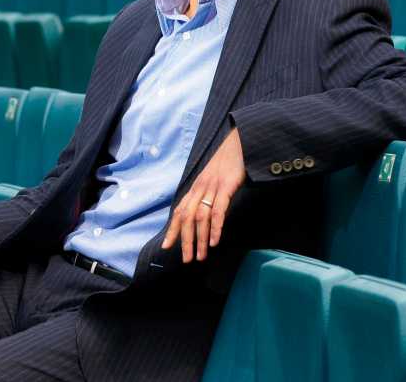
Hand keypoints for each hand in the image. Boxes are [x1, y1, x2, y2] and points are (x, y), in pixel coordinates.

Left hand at [162, 128, 245, 262]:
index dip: (172, 230)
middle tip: (187, 260)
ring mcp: (212, 187)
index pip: (179, 211)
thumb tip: (200, 215)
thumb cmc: (226, 164)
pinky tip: (214, 241)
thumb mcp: (211, 180)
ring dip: (200, 239)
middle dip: (185, 241)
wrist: (238, 144)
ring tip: (201, 256)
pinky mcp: (226, 186)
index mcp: (195, 188)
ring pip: (200, 217)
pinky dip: (215, 227)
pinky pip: (218, 210)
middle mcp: (199, 188)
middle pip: (187, 218)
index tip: (167, 247)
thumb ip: (204, 195)